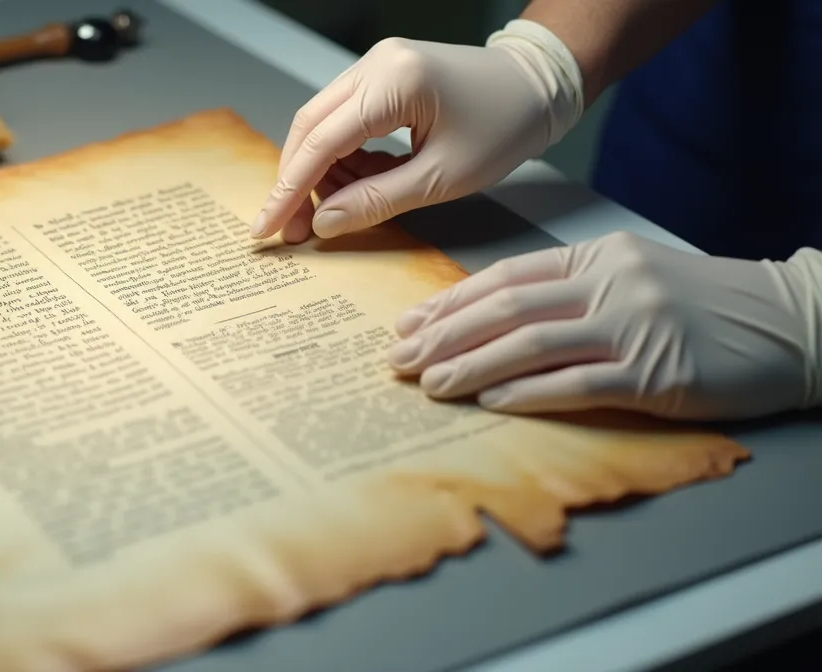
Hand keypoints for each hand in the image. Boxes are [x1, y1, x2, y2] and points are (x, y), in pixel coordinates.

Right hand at [252, 20, 583, 243]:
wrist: (538, 86)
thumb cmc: (505, 126)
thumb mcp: (442, 179)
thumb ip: (376, 201)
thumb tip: (324, 223)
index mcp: (395, 83)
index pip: (321, 142)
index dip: (288, 190)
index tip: (267, 228)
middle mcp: (376, 63)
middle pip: (310, 128)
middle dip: (296, 184)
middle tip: (293, 231)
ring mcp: (376, 64)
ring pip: (322, 123)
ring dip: (319, 172)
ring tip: (333, 212)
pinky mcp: (382, 75)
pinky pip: (344, 118)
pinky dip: (342, 156)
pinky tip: (356, 185)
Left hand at [386, 232, 818, 420]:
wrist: (792, 323)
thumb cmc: (704, 306)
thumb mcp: (635, 279)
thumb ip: (572, 293)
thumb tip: (494, 323)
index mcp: (600, 257)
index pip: (506, 279)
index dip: (450, 303)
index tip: (409, 324)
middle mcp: (612, 283)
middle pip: (506, 308)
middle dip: (444, 335)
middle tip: (399, 359)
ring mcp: (633, 326)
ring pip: (530, 344)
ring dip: (470, 365)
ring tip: (429, 383)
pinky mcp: (655, 372)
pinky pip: (576, 383)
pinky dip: (526, 392)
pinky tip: (488, 399)